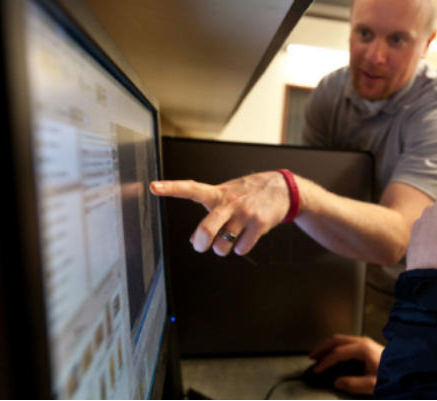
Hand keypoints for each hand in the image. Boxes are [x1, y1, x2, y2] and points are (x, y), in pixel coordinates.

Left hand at [150, 172, 291, 255]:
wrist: (282, 189)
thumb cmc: (248, 193)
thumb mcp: (226, 197)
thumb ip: (209, 215)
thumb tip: (194, 240)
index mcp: (217, 194)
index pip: (190, 188)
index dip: (171, 188)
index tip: (154, 187)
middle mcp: (229, 203)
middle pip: (207, 229)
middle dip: (201, 244)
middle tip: (201, 246)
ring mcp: (245, 214)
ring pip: (223, 245)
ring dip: (223, 249)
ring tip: (229, 240)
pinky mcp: (259, 224)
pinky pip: (242, 248)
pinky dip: (240, 248)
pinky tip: (245, 238)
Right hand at [309, 335, 384, 395]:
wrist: (406, 370)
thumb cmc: (391, 376)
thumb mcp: (372, 384)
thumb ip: (353, 384)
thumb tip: (336, 382)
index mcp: (363, 348)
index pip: (338, 353)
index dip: (325, 362)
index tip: (316, 370)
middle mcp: (363, 341)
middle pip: (337, 339)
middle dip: (322, 348)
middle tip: (312, 357)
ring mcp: (365, 342)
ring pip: (341, 339)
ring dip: (328, 346)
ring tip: (318, 356)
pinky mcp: (366, 346)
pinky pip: (346, 343)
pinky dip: (335, 347)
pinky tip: (332, 356)